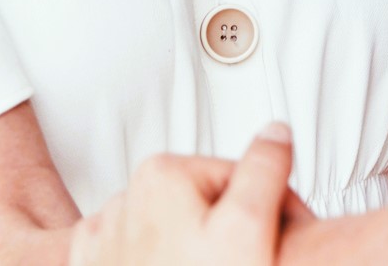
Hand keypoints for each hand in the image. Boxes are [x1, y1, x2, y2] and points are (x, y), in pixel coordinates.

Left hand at [69, 124, 313, 265]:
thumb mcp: (249, 227)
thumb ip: (265, 168)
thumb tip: (274, 133)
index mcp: (162, 174)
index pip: (235, 173)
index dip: (270, 205)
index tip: (280, 236)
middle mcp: (125, 200)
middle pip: (204, 203)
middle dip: (230, 230)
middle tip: (247, 263)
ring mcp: (107, 240)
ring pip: (175, 232)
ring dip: (197, 253)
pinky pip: (142, 258)